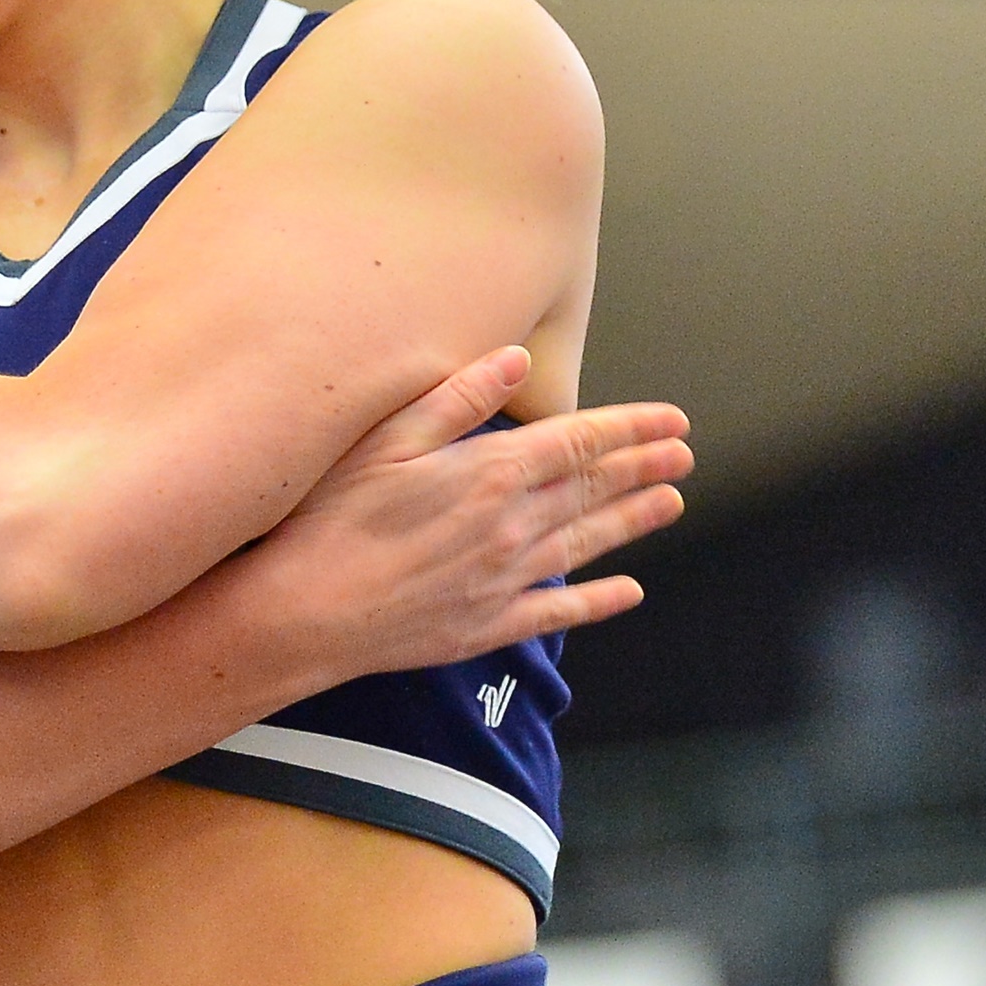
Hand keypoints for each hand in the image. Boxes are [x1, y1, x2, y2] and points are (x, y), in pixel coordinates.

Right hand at [221, 347, 691, 687]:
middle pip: (593, 490)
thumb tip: (516, 358)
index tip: (671, 419)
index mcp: (490, 474)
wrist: (303, 614)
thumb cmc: (329, 520)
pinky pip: (558, 614)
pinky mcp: (487, 626)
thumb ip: (456, 399)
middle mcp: (511, 527)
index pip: (579, 441)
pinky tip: (628, 592)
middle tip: (683, 454)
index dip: (631, 427)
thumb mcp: (384, 441)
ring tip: (671, 503)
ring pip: (586, 545)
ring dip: (633, 522)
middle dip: (643, 467)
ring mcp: (504, 581)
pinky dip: (598, 602)